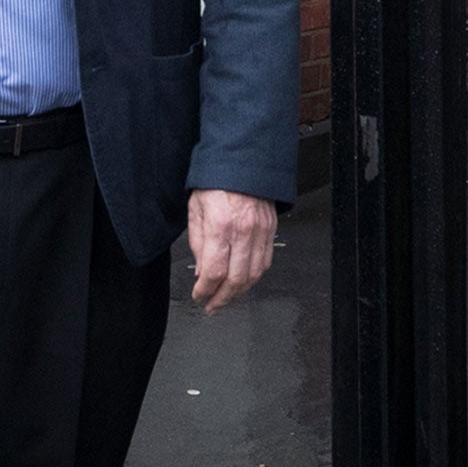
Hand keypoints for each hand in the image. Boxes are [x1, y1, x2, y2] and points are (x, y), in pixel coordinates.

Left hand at [187, 189, 276, 312]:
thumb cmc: (217, 181)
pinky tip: (244, 280)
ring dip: (240, 291)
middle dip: (222, 298)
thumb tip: (202, 271)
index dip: (205, 290)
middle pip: (236, 279)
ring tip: (227, 297)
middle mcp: (243, 230)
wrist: (243, 161)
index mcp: (221, 225)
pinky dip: (255, 276)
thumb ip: (198, 243)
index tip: (199, 296)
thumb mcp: (196, 210)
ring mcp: (261, 231)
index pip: (213, 271)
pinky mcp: (271, 229)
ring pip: (254, 274)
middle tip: (212, 305)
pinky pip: (266, 261)